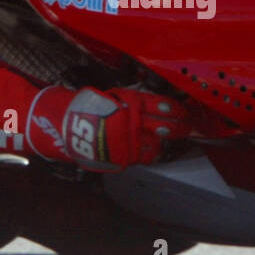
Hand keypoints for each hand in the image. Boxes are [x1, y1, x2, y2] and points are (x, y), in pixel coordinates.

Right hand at [27, 86, 188, 170]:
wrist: (67, 128)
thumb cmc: (91, 108)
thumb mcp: (112, 96)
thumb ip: (134, 100)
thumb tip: (157, 104)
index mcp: (130, 104)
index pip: (161, 106)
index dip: (176, 110)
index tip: (184, 111)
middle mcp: (132, 123)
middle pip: (165, 126)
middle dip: (179, 127)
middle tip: (187, 125)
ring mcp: (129, 142)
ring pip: (157, 144)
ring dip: (165, 141)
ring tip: (171, 136)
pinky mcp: (123, 157)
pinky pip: (145, 157)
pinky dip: (151, 152)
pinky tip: (153, 147)